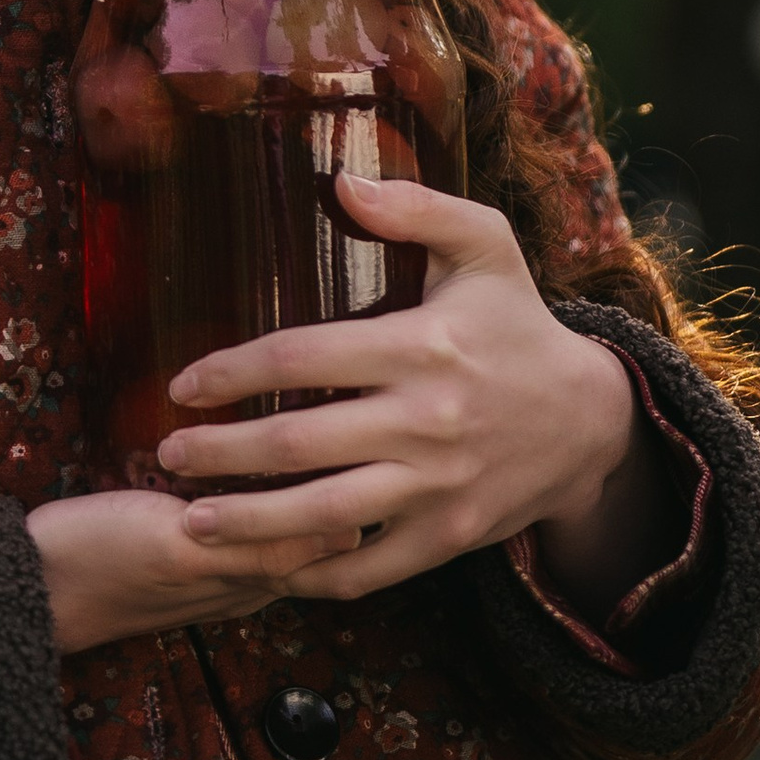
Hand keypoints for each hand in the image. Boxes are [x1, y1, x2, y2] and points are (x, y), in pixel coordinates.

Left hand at [29, 173, 669, 655]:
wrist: (593, 420)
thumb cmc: (519, 323)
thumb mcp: (485, 246)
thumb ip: (416, 207)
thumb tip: (340, 183)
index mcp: (422, 345)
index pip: (303, 357)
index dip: (233, 371)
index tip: (184, 384)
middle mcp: (427, 420)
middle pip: (298, 443)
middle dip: (220, 453)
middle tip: (167, 454)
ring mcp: (438, 486)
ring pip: (324, 516)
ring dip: (248, 524)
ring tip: (191, 523)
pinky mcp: (449, 536)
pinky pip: (370, 567)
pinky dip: (314, 575)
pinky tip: (265, 568)